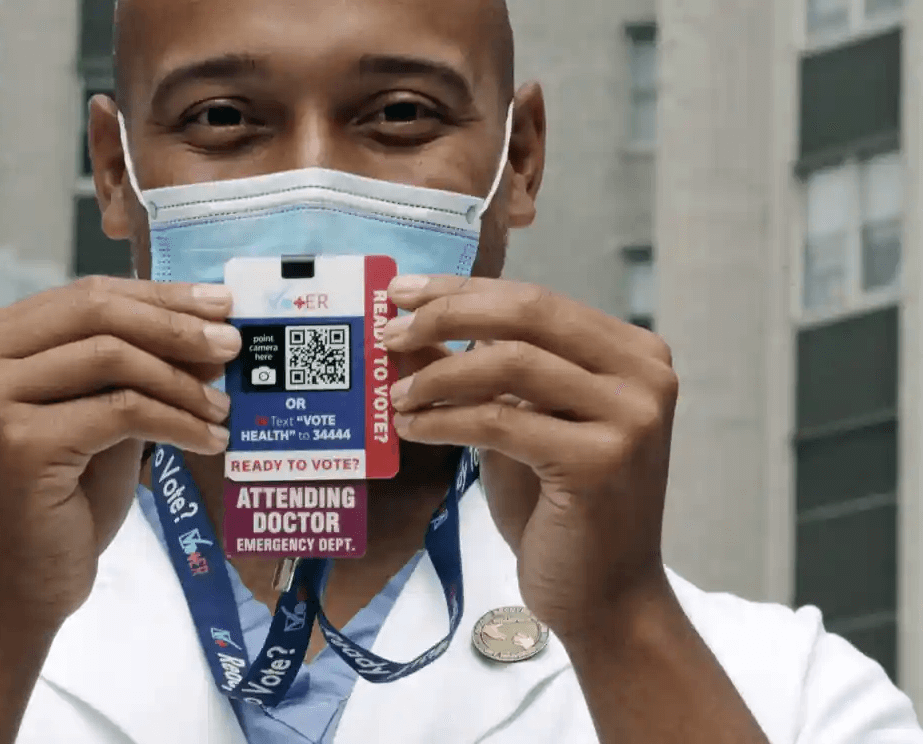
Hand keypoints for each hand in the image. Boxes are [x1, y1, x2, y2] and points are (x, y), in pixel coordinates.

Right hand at [0, 277, 238, 634]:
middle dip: (175, 325)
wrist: (7, 593)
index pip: (86, 296)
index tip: (219, 304)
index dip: (158, 296)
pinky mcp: (18, 441)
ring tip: (223, 406)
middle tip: (232, 343)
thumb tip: (205, 331)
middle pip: (96, 313)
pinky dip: (177, 421)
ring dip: (182, 381)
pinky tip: (210, 439)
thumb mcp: (92, 420)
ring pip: (113, 357)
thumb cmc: (55, 507)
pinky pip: (122, 410)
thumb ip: (130, 372)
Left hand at [383, 275, 678, 642]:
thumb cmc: (559, 511)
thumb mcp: (517, 427)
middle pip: (528, 314)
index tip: (402, 292)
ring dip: (438, 375)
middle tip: (390, 331)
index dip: (462, 289)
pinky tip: (412, 428)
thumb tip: (411, 330)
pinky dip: (445, 420)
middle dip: (447, 313)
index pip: (535, 299)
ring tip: (395, 395)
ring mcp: (631, 418)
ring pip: (510, 363)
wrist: (606, 597)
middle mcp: (645, 375)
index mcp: (632, 353)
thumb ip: (479, 375)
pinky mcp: (602, 461)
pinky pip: (500, 421)